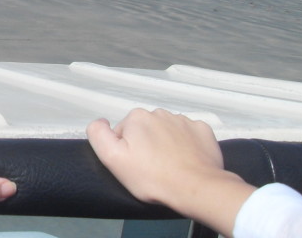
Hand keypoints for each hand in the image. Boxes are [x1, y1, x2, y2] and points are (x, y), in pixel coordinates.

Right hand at [86, 108, 253, 235]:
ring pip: (167, 131)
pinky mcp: (203, 130)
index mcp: (137, 117)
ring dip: (166, 144)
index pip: (124, 132)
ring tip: (171, 166)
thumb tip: (100, 121)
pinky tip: (187, 159)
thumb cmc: (152, 177)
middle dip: (146, 145)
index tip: (136, 165)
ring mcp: (184, 120)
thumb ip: (98, 134)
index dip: (127, 151)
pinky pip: (189, 134)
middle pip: (146, 130)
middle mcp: (160, 113)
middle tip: (152, 168)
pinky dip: (187, 144)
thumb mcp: (112, 158)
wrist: (196, 188)